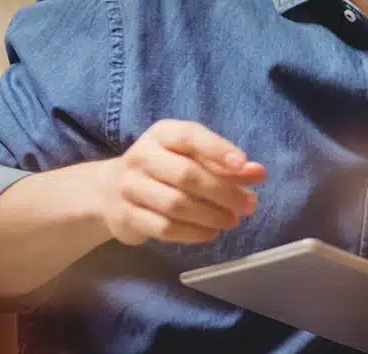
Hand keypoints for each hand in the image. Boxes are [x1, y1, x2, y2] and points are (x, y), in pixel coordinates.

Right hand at [92, 119, 264, 244]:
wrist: (109, 191)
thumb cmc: (165, 169)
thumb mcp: (193, 157)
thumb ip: (226, 164)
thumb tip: (258, 172)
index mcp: (161, 134)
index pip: (190, 135)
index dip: (217, 149)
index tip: (243, 165)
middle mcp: (141, 156)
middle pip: (186, 174)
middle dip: (223, 191)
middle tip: (249, 204)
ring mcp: (129, 187)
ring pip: (175, 204)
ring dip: (211, 215)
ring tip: (232, 220)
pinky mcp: (125, 216)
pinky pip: (163, 227)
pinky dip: (192, 233)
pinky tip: (211, 233)